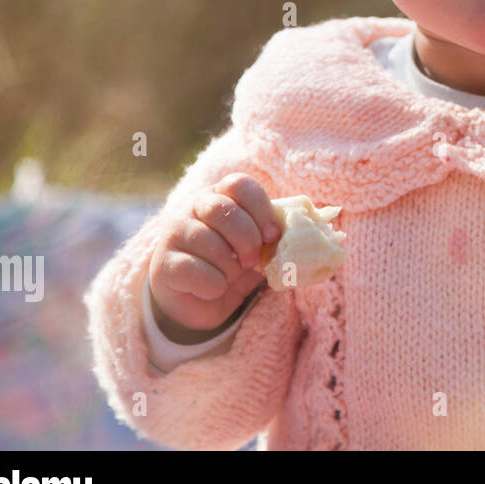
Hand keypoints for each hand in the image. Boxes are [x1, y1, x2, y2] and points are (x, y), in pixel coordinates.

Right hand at [147, 173, 280, 338]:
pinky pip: (196, 270)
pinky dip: (214, 285)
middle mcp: (193, 208)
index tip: (273, 235)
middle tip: (253, 260)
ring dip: (230, 267)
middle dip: (246, 239)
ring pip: (208, 242)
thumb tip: (321, 228)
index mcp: (220, 196)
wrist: (198, 298)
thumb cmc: (234, 263)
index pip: (239, 184)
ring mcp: (174, 233)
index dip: (260, 208)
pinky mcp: (163, 264)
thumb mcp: (258, 246)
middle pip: (222, 210)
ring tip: (230, 275)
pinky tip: (212, 287)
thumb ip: (277, 234)